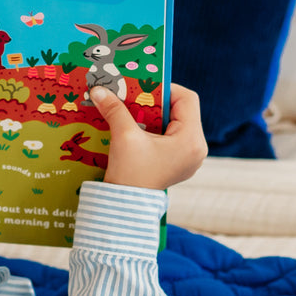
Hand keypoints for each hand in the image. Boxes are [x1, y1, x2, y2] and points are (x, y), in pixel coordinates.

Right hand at [91, 83, 207, 189]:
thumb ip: (115, 110)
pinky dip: (156, 131)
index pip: (187, 99)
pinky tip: (139, 132)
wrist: (125, 208)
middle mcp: (197, 148)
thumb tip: (99, 90)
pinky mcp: (180, 165)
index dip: (165, 89)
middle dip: (156, 104)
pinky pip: (172, 139)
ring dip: (155, 117)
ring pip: (176, 125)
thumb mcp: (124, 137)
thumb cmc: (130, 174)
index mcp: (191, 140)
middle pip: (182, 112)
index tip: (143, 88)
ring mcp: (190, 159)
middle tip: (135, 100)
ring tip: (135, 115)